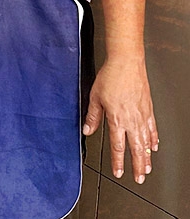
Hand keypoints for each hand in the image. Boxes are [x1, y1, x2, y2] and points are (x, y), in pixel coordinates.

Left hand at [83, 56, 158, 183]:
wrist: (126, 63)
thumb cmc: (111, 77)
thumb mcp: (95, 97)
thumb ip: (93, 116)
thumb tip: (87, 130)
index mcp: (117, 119)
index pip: (117, 146)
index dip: (118, 161)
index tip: (119, 172)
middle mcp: (131, 120)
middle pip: (136, 149)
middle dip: (137, 166)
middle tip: (138, 178)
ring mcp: (142, 115)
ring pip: (147, 141)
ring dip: (147, 157)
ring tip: (147, 168)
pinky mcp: (148, 109)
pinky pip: (153, 128)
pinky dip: (154, 139)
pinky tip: (154, 146)